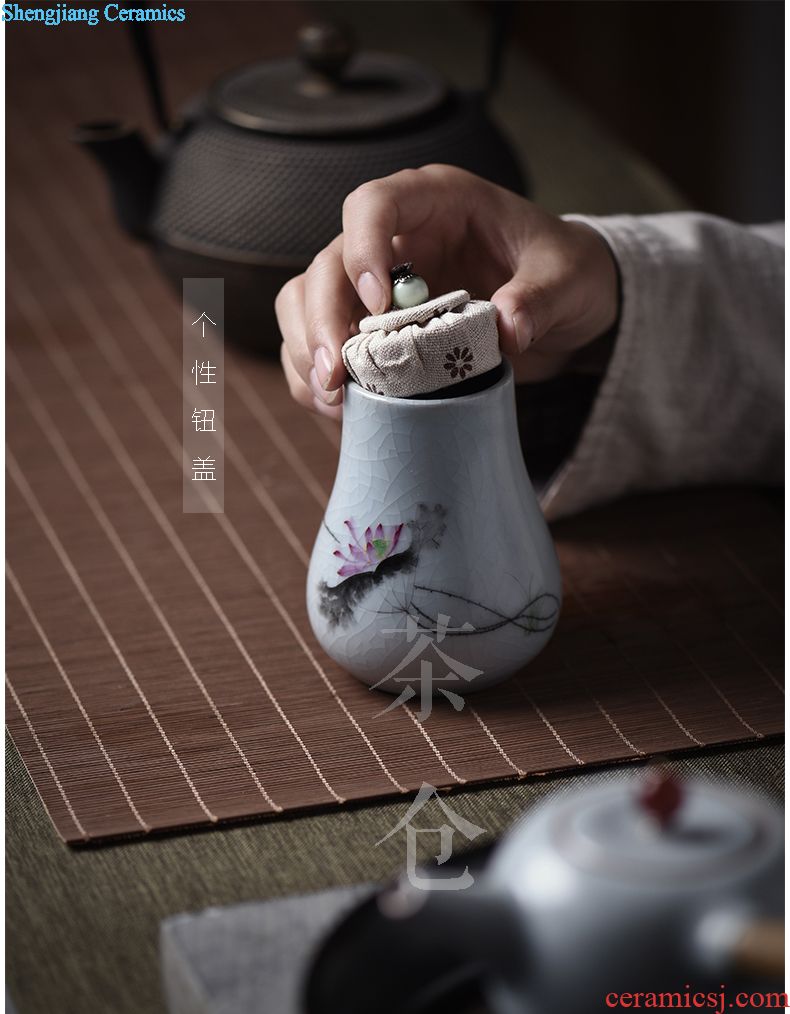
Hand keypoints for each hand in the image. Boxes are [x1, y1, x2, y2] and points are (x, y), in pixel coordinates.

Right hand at [276, 164, 618, 417]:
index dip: (363, 250)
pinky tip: (341, 410)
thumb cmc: (565, 274)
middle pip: (327, 265)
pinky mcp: (371, 327)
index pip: (373, 205)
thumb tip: (507, 329)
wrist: (564, 308)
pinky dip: (317, 379)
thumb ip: (541, 298)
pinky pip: (321, 345)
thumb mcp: (570, 280)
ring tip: (333, 398)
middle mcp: (394, 239)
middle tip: (336, 374)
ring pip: (307, 302)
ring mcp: (375, 284)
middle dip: (322, 320)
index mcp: (437, 202)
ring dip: (308, 350)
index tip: (378, 305)